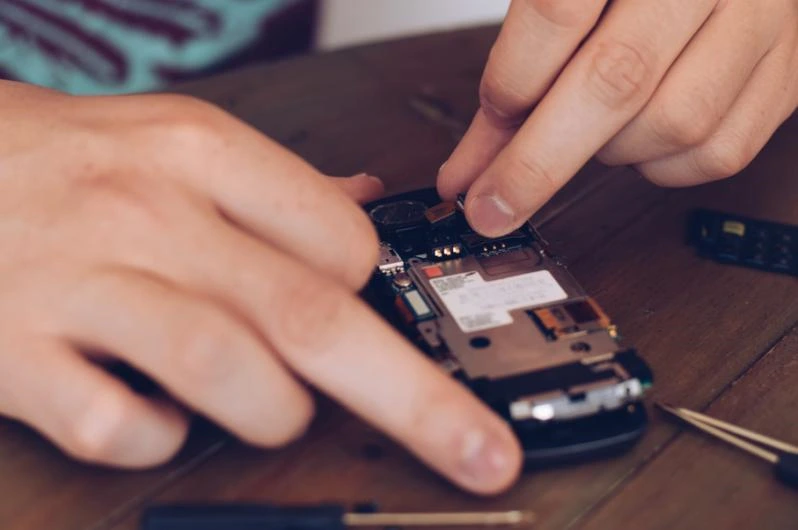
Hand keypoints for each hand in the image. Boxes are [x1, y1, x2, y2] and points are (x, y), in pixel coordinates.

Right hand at [0, 82, 520, 493]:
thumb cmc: (73, 161)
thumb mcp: (178, 137)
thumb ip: (278, 183)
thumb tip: (368, 204)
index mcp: (203, 155)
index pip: (343, 242)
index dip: (374, 296)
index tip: (372, 315)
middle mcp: (152, 216)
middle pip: (313, 317)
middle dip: (418, 400)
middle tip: (482, 455)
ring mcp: (82, 285)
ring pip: (228, 371)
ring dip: (275, 412)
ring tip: (273, 408)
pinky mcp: (18, 353)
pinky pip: (118, 425)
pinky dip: (160, 439)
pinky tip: (160, 417)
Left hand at [438, 0, 797, 235]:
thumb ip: (517, 68)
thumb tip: (472, 167)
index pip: (557, 12)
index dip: (510, 88)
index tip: (475, 150)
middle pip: (615, 79)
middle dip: (538, 162)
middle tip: (494, 205)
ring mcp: (760, 17)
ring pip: (674, 123)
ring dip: (609, 153)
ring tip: (589, 131)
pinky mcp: (786, 70)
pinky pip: (719, 152)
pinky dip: (661, 168)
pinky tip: (639, 138)